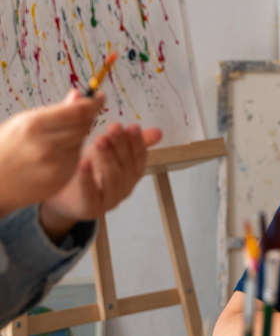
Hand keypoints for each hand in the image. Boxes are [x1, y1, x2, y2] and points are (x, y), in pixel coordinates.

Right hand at [0, 90, 104, 216]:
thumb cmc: (6, 147)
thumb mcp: (23, 122)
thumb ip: (54, 111)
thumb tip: (78, 95)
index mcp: (34, 126)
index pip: (78, 111)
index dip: (94, 103)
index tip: (101, 97)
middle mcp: (46, 146)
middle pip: (83, 126)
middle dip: (87, 117)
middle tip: (84, 113)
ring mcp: (54, 165)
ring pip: (81, 142)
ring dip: (78, 135)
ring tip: (59, 135)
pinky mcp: (60, 179)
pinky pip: (76, 159)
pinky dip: (72, 152)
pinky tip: (56, 153)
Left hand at [40, 123, 162, 233]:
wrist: (64, 196)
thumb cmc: (89, 171)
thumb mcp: (108, 151)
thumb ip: (129, 141)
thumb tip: (159, 132)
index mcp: (132, 173)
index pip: (140, 156)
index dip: (138, 142)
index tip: (133, 126)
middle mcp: (125, 187)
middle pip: (126, 164)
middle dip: (121, 145)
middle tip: (114, 128)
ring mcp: (109, 200)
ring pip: (113, 178)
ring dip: (108, 158)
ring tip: (100, 141)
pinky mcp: (90, 209)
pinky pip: (91, 194)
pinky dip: (88, 178)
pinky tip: (83, 163)